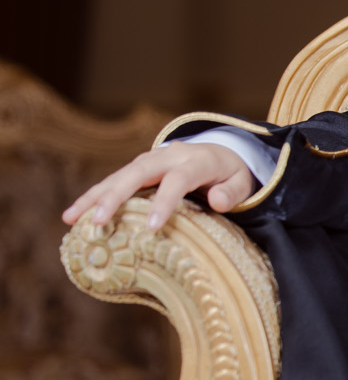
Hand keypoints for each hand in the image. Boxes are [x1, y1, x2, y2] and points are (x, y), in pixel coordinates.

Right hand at [62, 142, 255, 232]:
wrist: (220, 153)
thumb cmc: (231, 175)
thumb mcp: (243, 184)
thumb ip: (233, 193)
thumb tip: (218, 202)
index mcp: (196, 161)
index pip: (178, 180)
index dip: (164, 202)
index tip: (151, 227)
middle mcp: (168, 157)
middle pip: (138, 173)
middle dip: (116, 196)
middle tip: (98, 221)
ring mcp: (149, 160)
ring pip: (119, 175)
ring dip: (94, 196)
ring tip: (71, 219)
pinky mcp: (137, 169)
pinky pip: (113, 181)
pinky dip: (93, 197)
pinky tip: (73, 216)